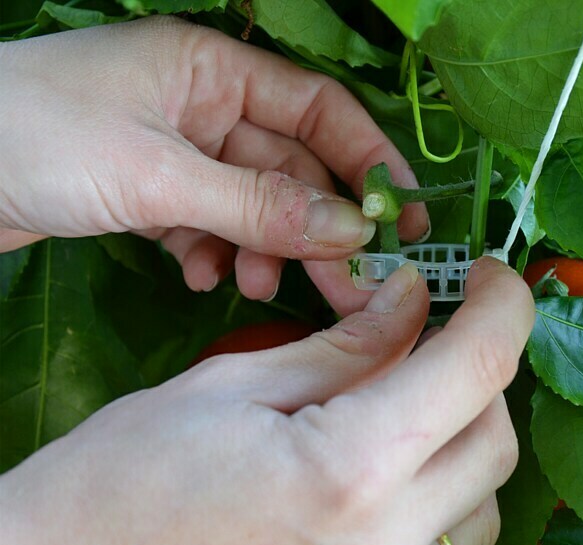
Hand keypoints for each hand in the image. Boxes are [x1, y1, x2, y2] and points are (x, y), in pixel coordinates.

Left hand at [0, 16, 427, 313]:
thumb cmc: (38, 140)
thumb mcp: (158, 173)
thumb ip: (256, 205)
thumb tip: (348, 230)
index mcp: (213, 72)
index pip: (316, 111)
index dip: (366, 160)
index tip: (400, 217)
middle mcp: (204, 109)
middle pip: (287, 171)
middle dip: (315, 229)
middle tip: (349, 286)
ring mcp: (178, 155)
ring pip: (250, 208)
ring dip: (260, 250)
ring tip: (253, 289)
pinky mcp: (151, 196)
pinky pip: (208, 226)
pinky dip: (214, 254)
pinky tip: (200, 276)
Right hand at [0, 259, 533, 544]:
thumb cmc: (120, 473)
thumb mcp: (231, 382)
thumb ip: (343, 344)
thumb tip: (412, 302)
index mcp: (345, 466)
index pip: (476, 367)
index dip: (503, 306)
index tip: (491, 280)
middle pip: (492, 441)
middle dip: (477, 375)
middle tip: (432, 346)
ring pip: (484, 517)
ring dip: (465, 453)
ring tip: (414, 426)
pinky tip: (436, 536)